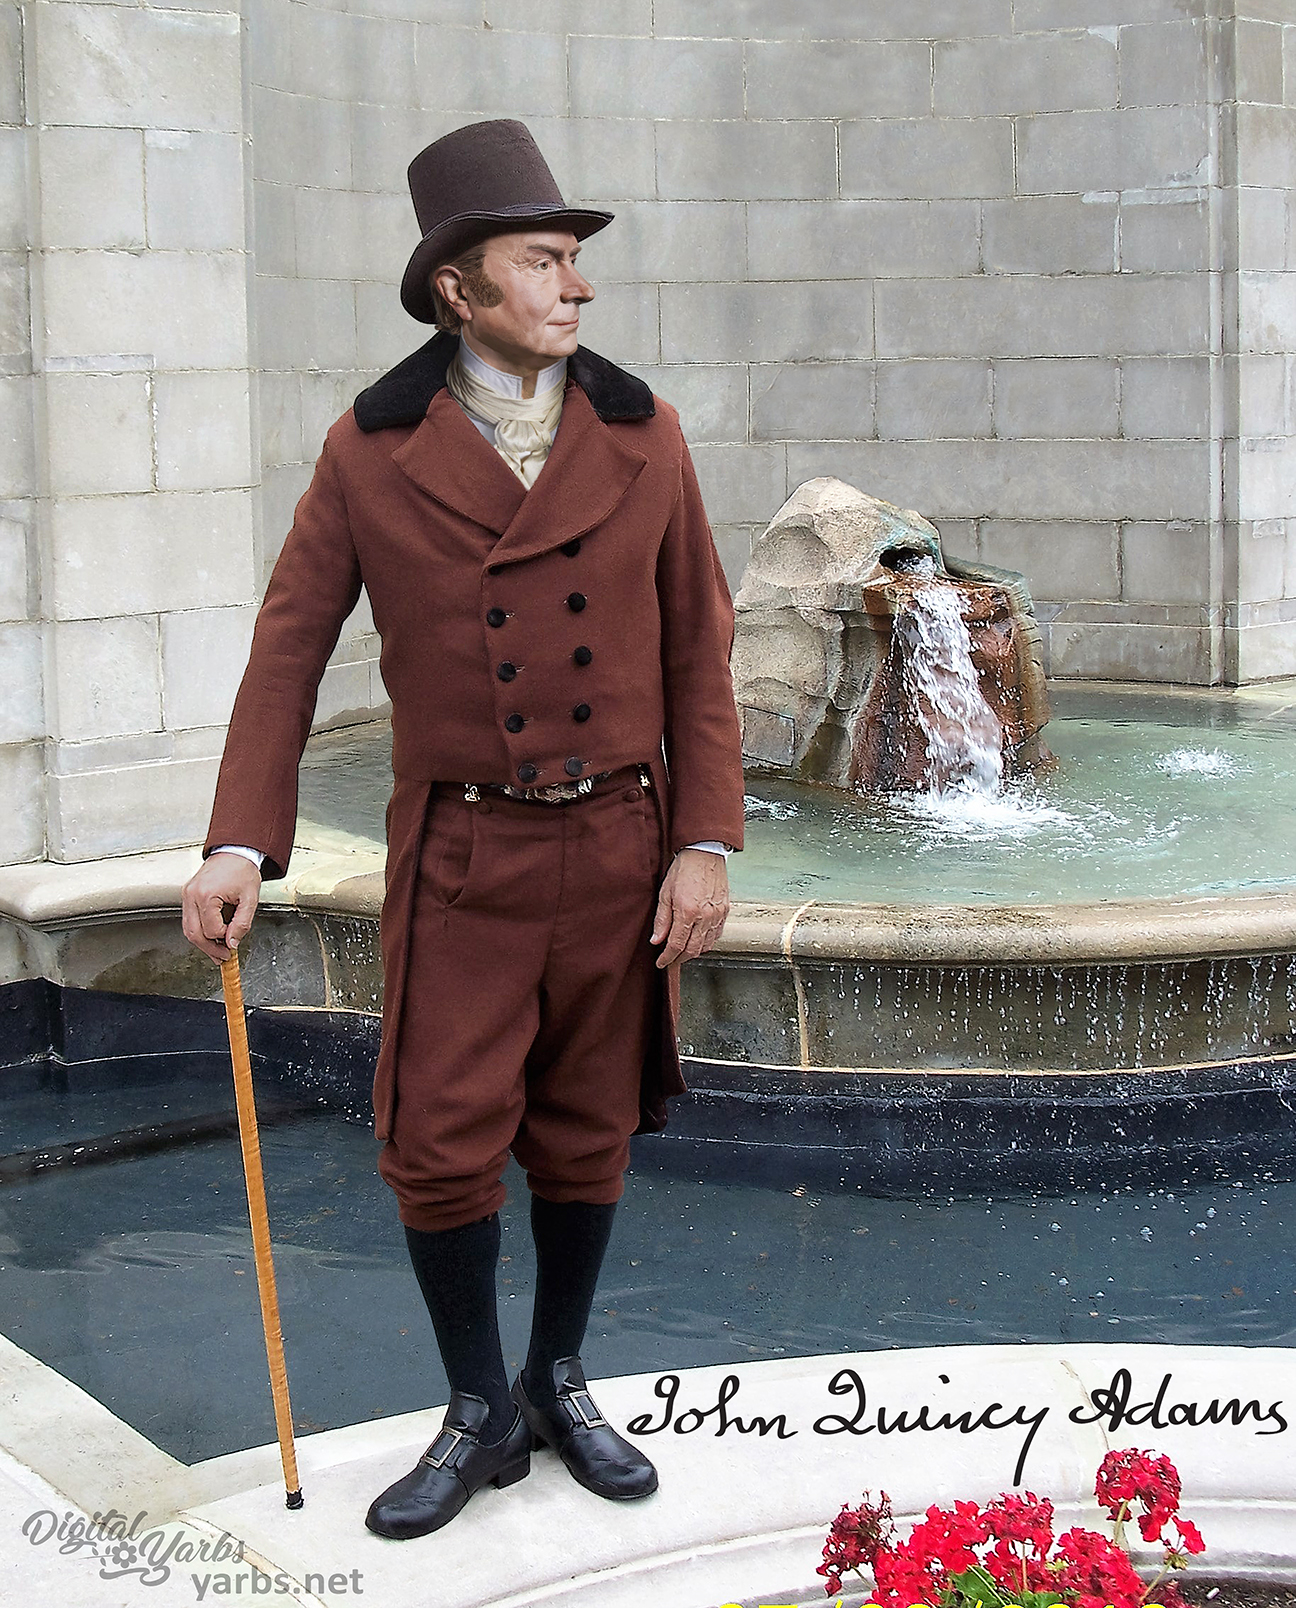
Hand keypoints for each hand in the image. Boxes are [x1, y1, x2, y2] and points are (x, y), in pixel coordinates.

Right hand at [181, 852, 261, 963]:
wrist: (234, 852)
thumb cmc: (242, 871)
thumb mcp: (250, 899)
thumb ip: (242, 923)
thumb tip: (232, 943)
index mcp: (207, 895)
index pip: (212, 930)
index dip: (224, 939)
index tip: (233, 944)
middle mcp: (192, 895)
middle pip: (194, 933)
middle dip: (209, 949)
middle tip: (223, 957)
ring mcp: (187, 894)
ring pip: (188, 928)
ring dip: (202, 943)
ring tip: (217, 951)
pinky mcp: (187, 894)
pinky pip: (189, 919)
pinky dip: (199, 930)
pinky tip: (211, 937)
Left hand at [649, 848, 729, 967]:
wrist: (705, 853)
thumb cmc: (684, 869)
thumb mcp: (665, 893)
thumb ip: (661, 920)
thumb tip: (656, 940)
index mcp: (688, 912)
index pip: (676, 945)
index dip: (667, 958)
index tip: (661, 963)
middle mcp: (705, 916)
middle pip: (692, 950)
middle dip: (680, 959)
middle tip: (670, 960)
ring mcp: (717, 915)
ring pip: (706, 945)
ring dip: (693, 952)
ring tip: (683, 951)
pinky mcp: (725, 911)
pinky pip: (717, 935)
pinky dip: (707, 942)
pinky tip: (698, 940)